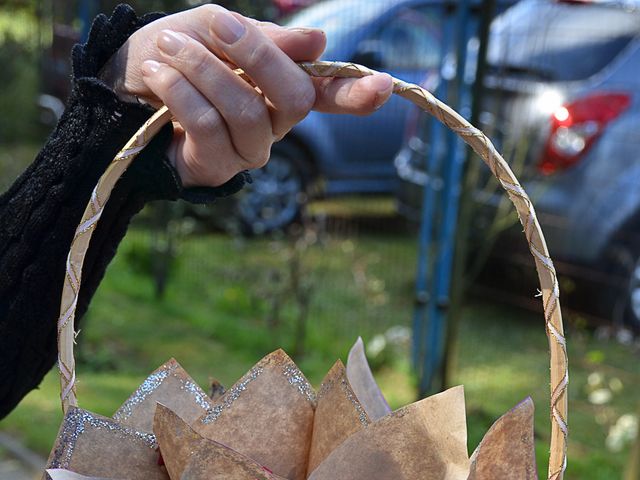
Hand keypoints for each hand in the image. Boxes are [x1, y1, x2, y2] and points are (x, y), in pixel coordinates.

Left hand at [102, 5, 393, 187]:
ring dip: (205, 71)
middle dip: (256, 56)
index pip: (326, 93)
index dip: (356, 93)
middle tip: (217, 25)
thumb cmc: (175, 56)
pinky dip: (181, 92)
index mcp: (278, 88)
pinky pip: (208, 127)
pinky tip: (157, 74)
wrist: (120, 88)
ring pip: (247, 112)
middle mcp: (272, 125)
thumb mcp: (214, 33)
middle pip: (292, 98)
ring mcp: (247, 151)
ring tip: (168, 48)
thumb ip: (264, 41)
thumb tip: (319, 43)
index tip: (385, 86)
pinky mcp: (215, 168)